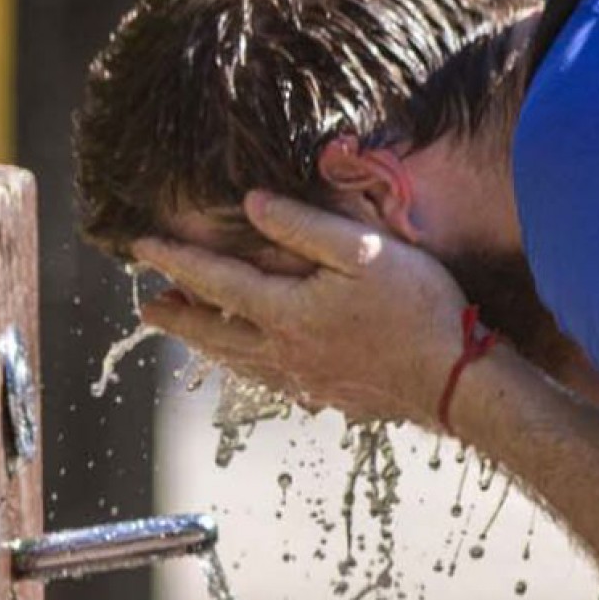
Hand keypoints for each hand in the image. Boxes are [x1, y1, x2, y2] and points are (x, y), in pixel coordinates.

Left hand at [132, 191, 468, 425]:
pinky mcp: (330, 395)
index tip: (142, 246)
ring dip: (206, 343)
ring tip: (188, 332)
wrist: (456, 382)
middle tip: (147, 306)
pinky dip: (246, 366)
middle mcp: (285, 352)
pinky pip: (270, 380)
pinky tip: (255, 363)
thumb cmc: (417, 308)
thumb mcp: (363, 252)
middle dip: (178, 317)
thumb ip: (302, 226)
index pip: (215, 283)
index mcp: (286, 312)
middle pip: (214, 333)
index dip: (176, 261)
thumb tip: (251, 204)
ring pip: (239, 361)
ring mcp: (306, 379)